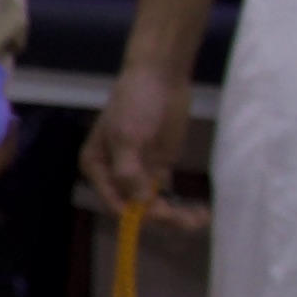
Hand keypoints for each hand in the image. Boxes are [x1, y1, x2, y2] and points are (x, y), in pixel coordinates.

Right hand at [74, 65, 199, 229]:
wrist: (159, 76)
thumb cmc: (135, 102)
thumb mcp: (127, 135)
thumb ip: (129, 171)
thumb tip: (140, 202)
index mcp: (97, 166)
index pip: (112, 200)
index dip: (133, 213)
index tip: (158, 216)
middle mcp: (115, 174)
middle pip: (134, 205)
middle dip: (159, 216)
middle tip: (186, 219)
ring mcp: (139, 172)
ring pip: (153, 203)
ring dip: (174, 215)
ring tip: (198, 219)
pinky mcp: (159, 168)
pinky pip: (167, 194)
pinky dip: (181, 205)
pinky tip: (199, 212)